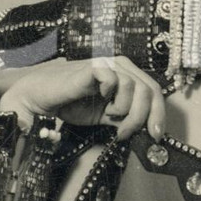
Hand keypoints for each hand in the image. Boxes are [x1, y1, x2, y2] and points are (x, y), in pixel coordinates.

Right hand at [0, 57, 165, 141]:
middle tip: (125, 133)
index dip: (159, 114)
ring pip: (136, 87)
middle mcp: (121, 66)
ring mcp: (108, 64)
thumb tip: (151, 134)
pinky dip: (112, 94)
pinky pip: (116, 79)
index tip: (156, 136)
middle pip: (150, 91)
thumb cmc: (72, 105)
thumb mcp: (107, 117)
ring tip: (109, 117)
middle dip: (143, 118)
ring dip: (125, 111)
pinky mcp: (94, 65)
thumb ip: (128, 119)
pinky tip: (101, 99)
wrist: (41, 99)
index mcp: (127, 75)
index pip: (154, 91)